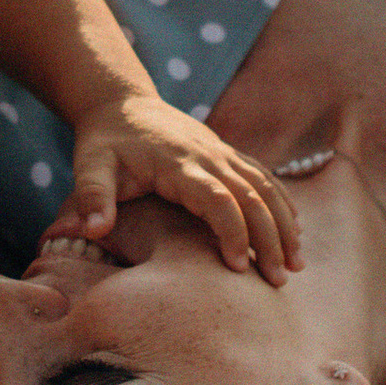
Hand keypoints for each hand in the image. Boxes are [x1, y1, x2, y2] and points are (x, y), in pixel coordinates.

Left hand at [57, 93, 299, 282]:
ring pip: (266, 187)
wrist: (121, 103)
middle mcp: (209, 156)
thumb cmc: (104, 140)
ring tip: (296, 264)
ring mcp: (221, 153)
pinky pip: (263, 177)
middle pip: (252, 197)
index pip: (218, 199)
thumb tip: (91, 231)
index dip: (232, 232)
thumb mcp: (89, 165)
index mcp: (179, 164)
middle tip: (279, 280)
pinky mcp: (226, 154)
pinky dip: (282, 203)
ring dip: (284, 224)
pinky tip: (293, 230)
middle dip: (270, 239)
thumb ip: (91, 197)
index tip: (238, 268)